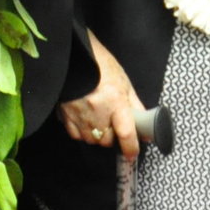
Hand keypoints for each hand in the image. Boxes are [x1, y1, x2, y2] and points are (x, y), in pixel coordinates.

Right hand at [58, 34, 142, 158]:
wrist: (75, 54)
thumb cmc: (101, 64)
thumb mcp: (124, 82)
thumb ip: (135, 105)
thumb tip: (144, 125)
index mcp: (116, 101)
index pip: (126, 134)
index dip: (131, 148)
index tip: (132, 155)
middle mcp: (97, 111)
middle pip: (107, 141)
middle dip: (113, 137)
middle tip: (114, 125)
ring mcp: (79, 114)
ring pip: (92, 140)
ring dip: (98, 135)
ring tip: (98, 120)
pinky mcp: (64, 114)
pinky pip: (76, 135)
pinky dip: (82, 131)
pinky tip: (85, 119)